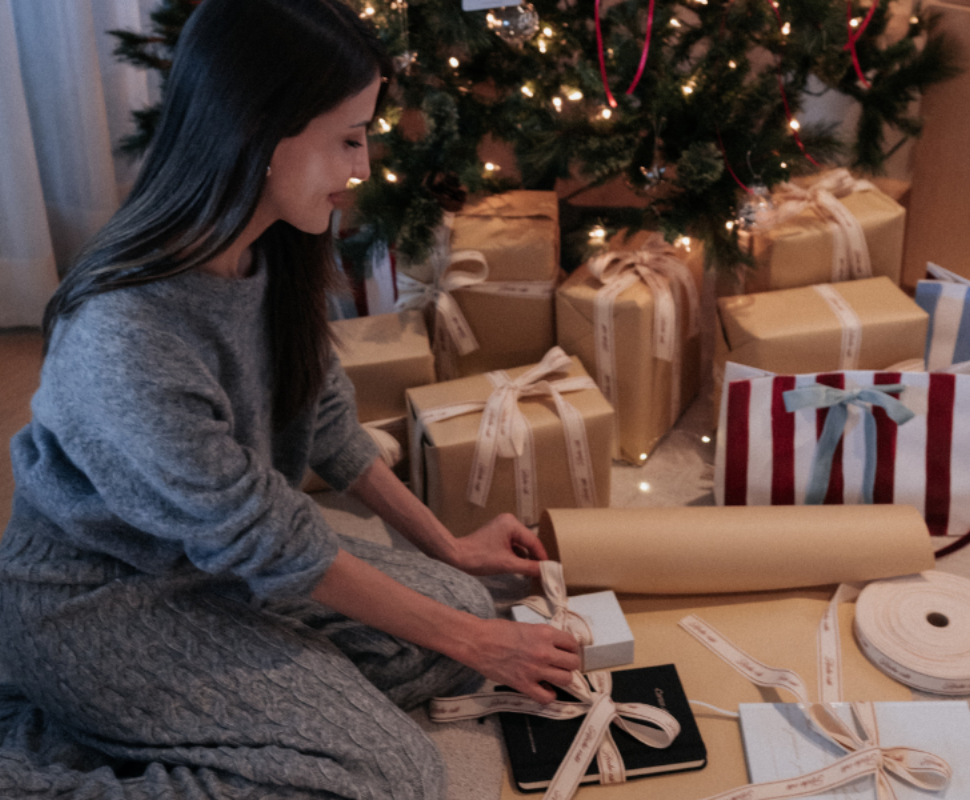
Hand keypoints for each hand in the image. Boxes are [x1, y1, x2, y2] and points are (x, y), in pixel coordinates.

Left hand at [451, 513, 547, 577]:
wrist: (456, 557)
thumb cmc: (479, 558)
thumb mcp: (507, 564)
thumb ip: (529, 567)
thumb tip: (546, 571)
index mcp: (512, 524)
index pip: (533, 541)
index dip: (542, 557)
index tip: (551, 570)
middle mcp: (509, 521)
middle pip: (528, 542)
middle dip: (535, 557)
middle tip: (544, 573)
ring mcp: (503, 527)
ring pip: (521, 545)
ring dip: (526, 558)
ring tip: (533, 573)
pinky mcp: (498, 535)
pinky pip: (513, 545)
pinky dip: (517, 556)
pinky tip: (521, 568)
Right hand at [462, 617, 580, 703]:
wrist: (477, 641)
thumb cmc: (497, 631)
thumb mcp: (527, 627)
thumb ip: (543, 637)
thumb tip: (556, 646)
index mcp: (545, 634)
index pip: (573, 644)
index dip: (571, 649)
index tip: (566, 652)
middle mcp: (544, 652)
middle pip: (573, 664)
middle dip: (569, 664)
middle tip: (560, 664)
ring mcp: (535, 670)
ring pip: (565, 680)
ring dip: (561, 679)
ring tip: (553, 676)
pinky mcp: (523, 684)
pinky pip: (546, 697)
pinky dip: (548, 695)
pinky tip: (544, 689)